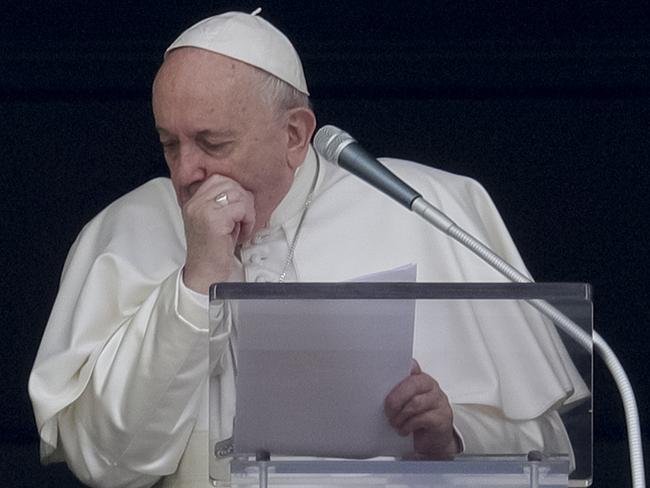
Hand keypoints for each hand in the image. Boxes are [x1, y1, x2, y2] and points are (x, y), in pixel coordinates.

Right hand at [181, 175, 254, 292]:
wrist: (205, 275)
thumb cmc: (213, 251)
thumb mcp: (215, 221)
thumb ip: (222, 203)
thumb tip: (243, 191)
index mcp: (193, 202)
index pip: (218, 179)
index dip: (235, 192)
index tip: (237, 210)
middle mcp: (195, 203)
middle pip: (230, 183)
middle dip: (243, 201)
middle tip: (242, 219)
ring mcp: (202, 210)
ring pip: (238, 194)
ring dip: (247, 212)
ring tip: (241, 227)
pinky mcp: (213, 220)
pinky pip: (242, 208)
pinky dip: (248, 220)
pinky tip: (242, 233)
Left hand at [384, 359, 459, 458]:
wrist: (433, 439)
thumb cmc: (417, 418)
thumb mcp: (405, 402)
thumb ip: (397, 391)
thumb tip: (379, 387)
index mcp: (421, 379)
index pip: (412, 367)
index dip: (401, 369)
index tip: (387, 376)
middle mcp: (432, 387)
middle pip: (413, 384)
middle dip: (395, 399)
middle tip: (388, 411)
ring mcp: (439, 402)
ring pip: (416, 403)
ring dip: (400, 415)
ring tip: (394, 422)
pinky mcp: (442, 418)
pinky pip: (422, 419)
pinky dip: (408, 425)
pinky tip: (404, 429)